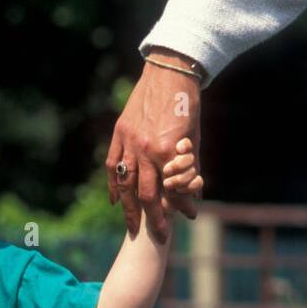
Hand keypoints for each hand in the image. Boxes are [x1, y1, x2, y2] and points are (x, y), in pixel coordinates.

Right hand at [106, 51, 202, 238]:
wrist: (169, 71)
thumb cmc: (187, 104)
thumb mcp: (194, 137)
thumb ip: (192, 167)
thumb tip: (195, 195)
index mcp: (166, 150)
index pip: (170, 190)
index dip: (178, 209)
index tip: (184, 221)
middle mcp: (145, 149)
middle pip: (146, 194)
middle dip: (152, 219)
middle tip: (158, 236)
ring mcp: (129, 141)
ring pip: (125, 184)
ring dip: (129, 209)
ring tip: (133, 227)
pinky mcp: (119, 133)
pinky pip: (112, 166)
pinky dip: (113, 185)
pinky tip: (116, 201)